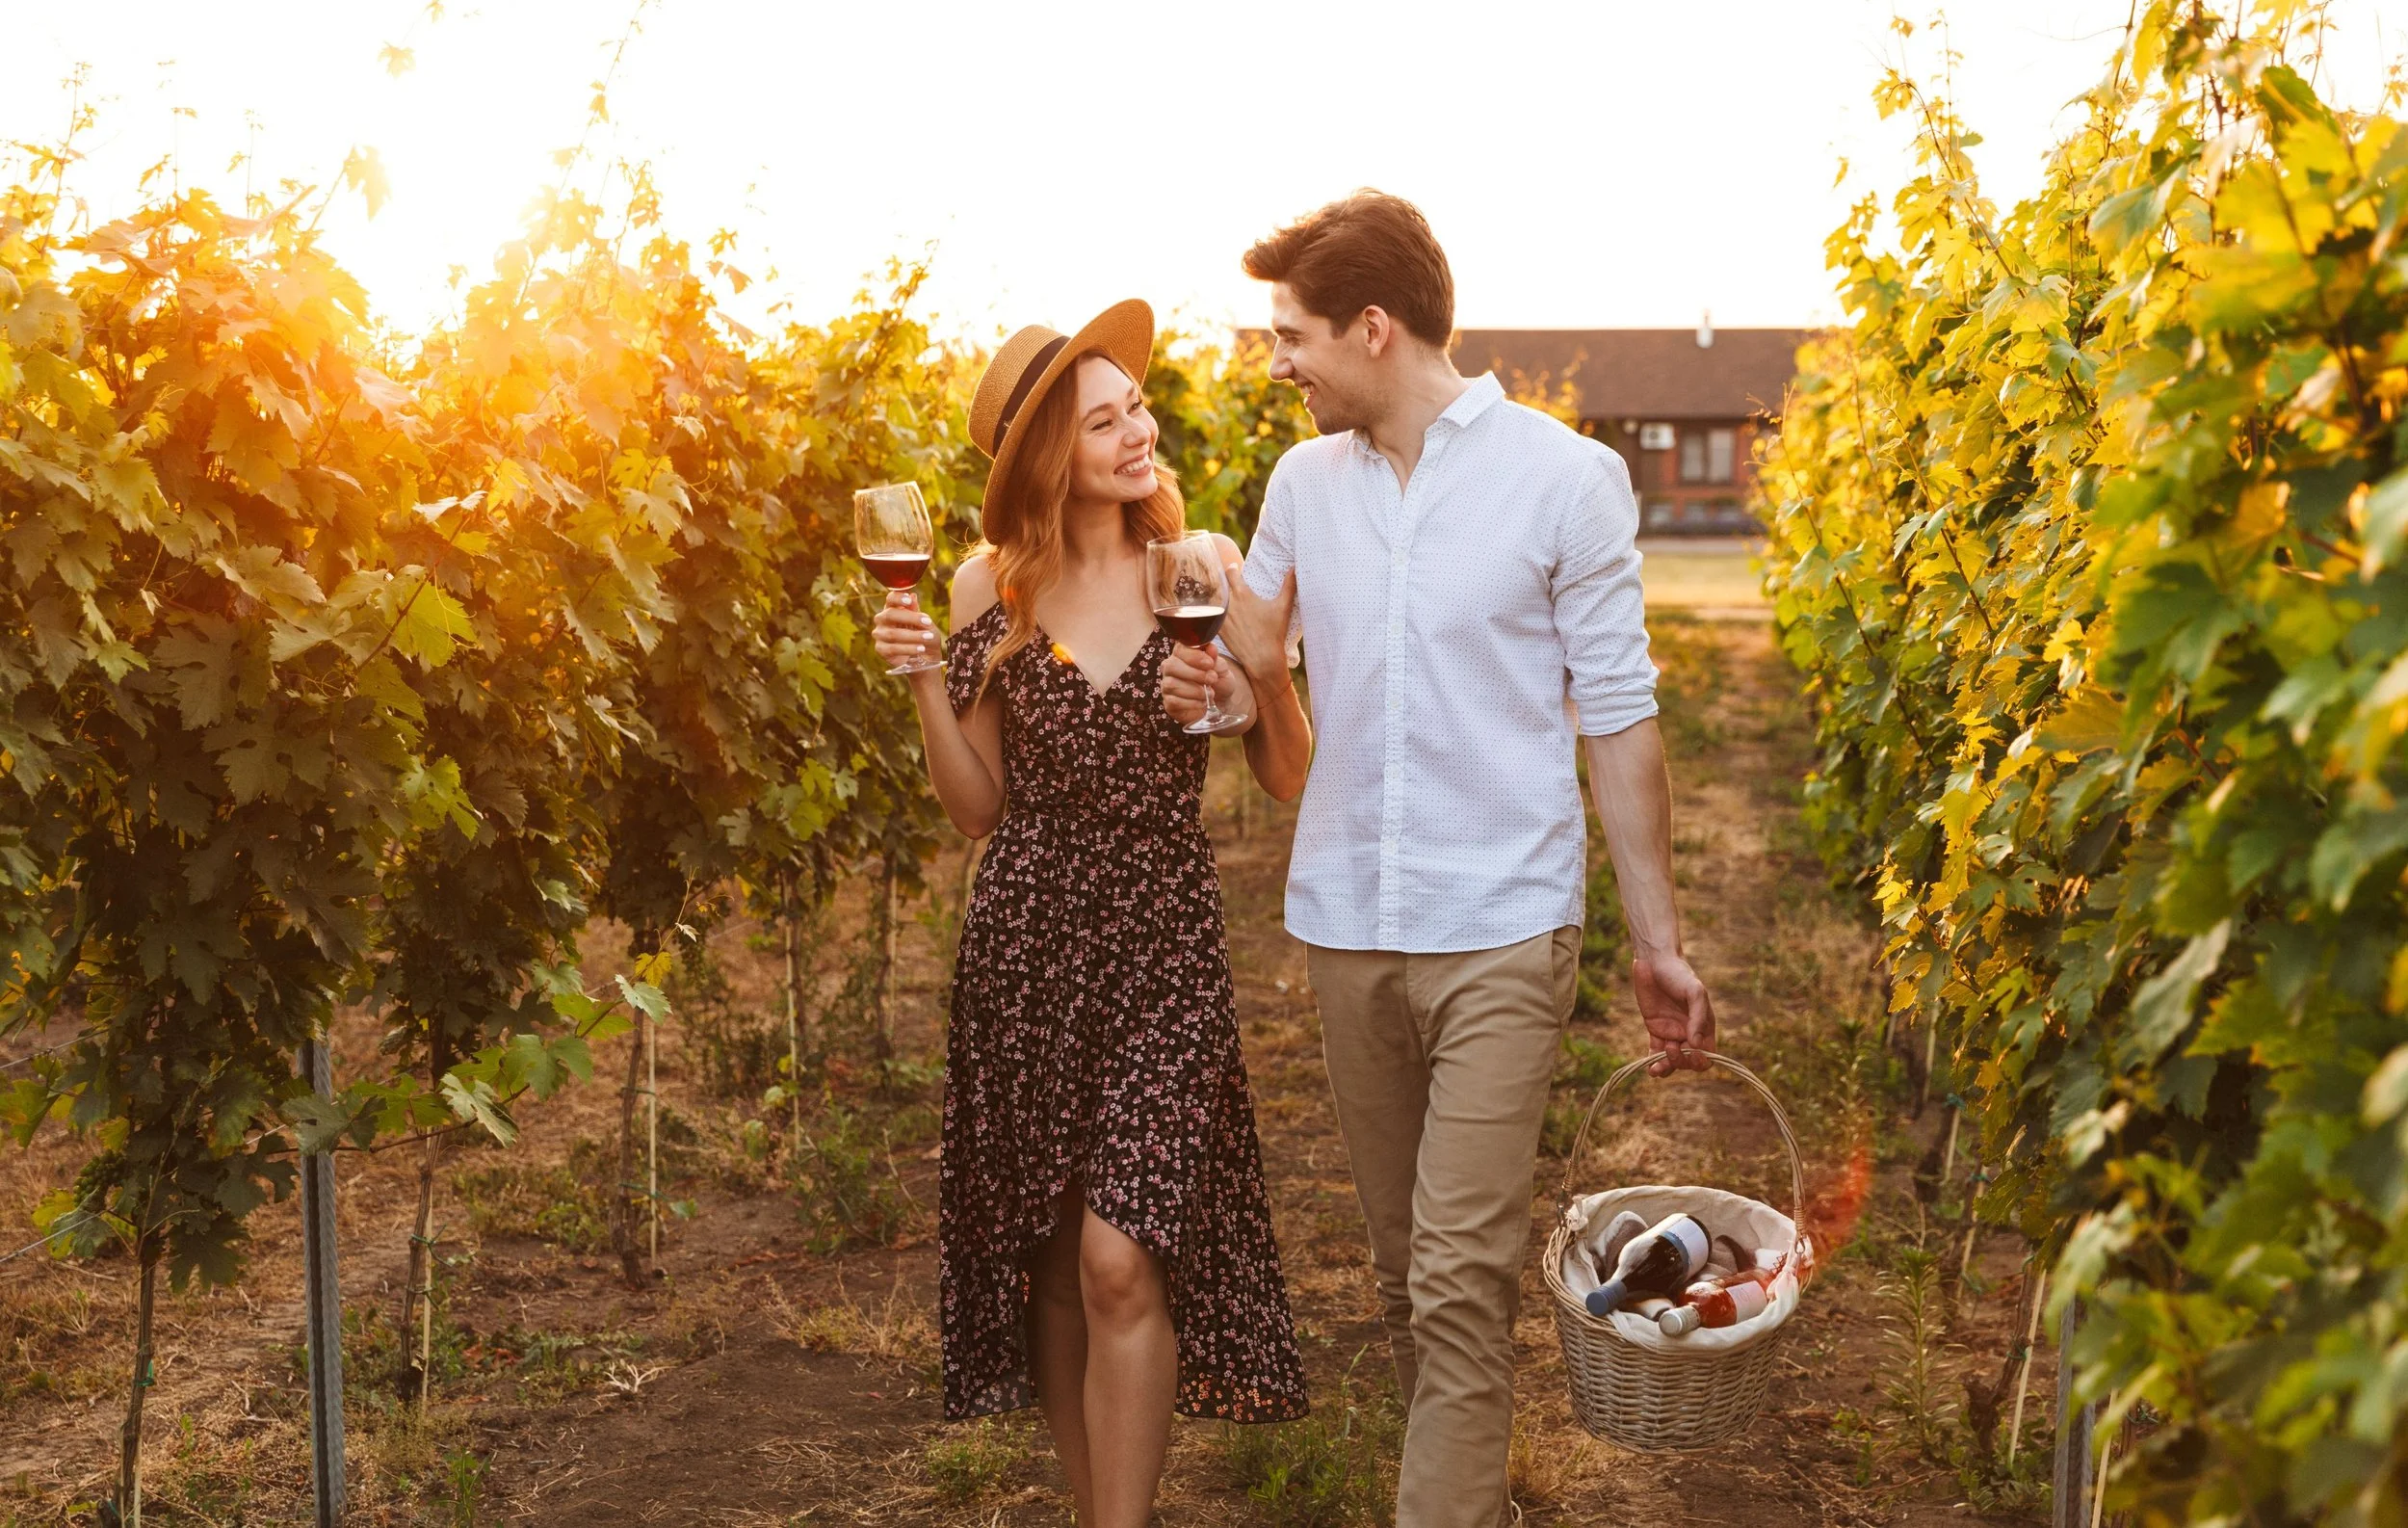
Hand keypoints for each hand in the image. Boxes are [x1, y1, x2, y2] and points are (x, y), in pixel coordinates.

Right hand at [871, 590, 943, 675]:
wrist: (927, 658)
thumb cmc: (926, 636)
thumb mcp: (926, 623)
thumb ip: (918, 611)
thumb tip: (913, 596)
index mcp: (893, 608)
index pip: (890, 599)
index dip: (898, 598)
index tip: (909, 600)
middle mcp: (883, 620)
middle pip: (890, 614)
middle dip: (910, 617)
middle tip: (927, 622)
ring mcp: (880, 634)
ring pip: (893, 633)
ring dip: (913, 635)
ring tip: (928, 637)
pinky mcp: (880, 649)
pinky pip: (893, 648)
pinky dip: (908, 648)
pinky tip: (920, 649)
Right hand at [1161, 642, 1243, 726]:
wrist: (1221, 703)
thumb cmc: (1218, 681)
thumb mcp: (1221, 668)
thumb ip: (1215, 658)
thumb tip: (1211, 648)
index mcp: (1182, 654)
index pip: (1179, 649)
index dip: (1194, 656)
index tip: (1209, 663)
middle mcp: (1170, 668)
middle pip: (1171, 666)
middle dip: (1194, 674)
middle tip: (1212, 679)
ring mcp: (1167, 685)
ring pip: (1172, 685)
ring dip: (1195, 690)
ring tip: (1210, 693)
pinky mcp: (1169, 703)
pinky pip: (1174, 701)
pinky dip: (1192, 703)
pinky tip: (1202, 703)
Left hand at [1215, 550, 1296, 695]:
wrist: (1262, 658)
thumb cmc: (1273, 632)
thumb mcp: (1283, 606)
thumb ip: (1289, 584)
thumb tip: (1296, 567)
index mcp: (1242, 593)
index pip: (1230, 572)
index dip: (1232, 569)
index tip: (1235, 569)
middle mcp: (1228, 603)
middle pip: (1219, 584)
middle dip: (1222, 582)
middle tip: (1227, 583)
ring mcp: (1220, 617)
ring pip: (1212, 600)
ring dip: (1216, 597)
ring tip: (1221, 597)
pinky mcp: (1216, 629)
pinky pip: (1210, 616)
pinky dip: (1213, 612)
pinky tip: (1217, 613)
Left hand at [1634, 952, 1714, 1074]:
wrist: (1654, 963)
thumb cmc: (1679, 975)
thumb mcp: (1694, 992)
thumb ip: (1698, 1017)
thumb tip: (1696, 1044)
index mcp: (1704, 1026)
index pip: (1707, 1054)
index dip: (1701, 1060)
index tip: (1691, 1053)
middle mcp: (1689, 1032)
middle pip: (1689, 1061)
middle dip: (1681, 1062)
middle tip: (1671, 1048)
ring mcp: (1671, 1032)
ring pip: (1672, 1061)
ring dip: (1666, 1068)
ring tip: (1656, 1068)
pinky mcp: (1655, 1030)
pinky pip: (1655, 1053)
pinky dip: (1653, 1063)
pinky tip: (1650, 1069)